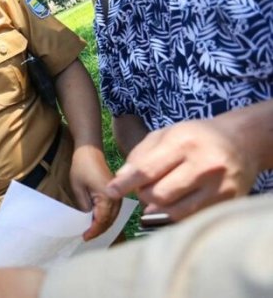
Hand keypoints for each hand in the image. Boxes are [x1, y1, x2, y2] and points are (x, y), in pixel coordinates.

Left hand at [69, 146, 120, 239]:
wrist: (90, 150)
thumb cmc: (81, 166)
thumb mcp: (78, 188)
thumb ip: (84, 206)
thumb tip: (87, 221)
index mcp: (108, 196)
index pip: (102, 220)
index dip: (93, 231)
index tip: (84, 237)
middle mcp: (117, 197)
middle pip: (110, 221)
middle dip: (98, 231)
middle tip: (86, 237)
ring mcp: (118, 195)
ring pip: (113, 217)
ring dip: (102, 226)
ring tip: (90, 232)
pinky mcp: (116, 193)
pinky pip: (113, 211)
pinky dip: (105, 218)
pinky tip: (96, 221)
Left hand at [105, 118, 258, 219]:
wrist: (241, 142)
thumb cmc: (195, 137)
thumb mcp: (165, 134)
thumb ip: (140, 155)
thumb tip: (120, 180)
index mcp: (184, 142)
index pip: (147, 169)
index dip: (126, 183)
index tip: (110, 192)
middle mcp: (204, 164)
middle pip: (158, 194)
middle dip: (143, 194)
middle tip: (144, 188)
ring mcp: (219, 185)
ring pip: (173, 210)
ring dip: (156, 207)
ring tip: (157, 195)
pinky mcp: (227, 201)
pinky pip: (190, 216)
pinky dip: (173, 213)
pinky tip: (171, 204)